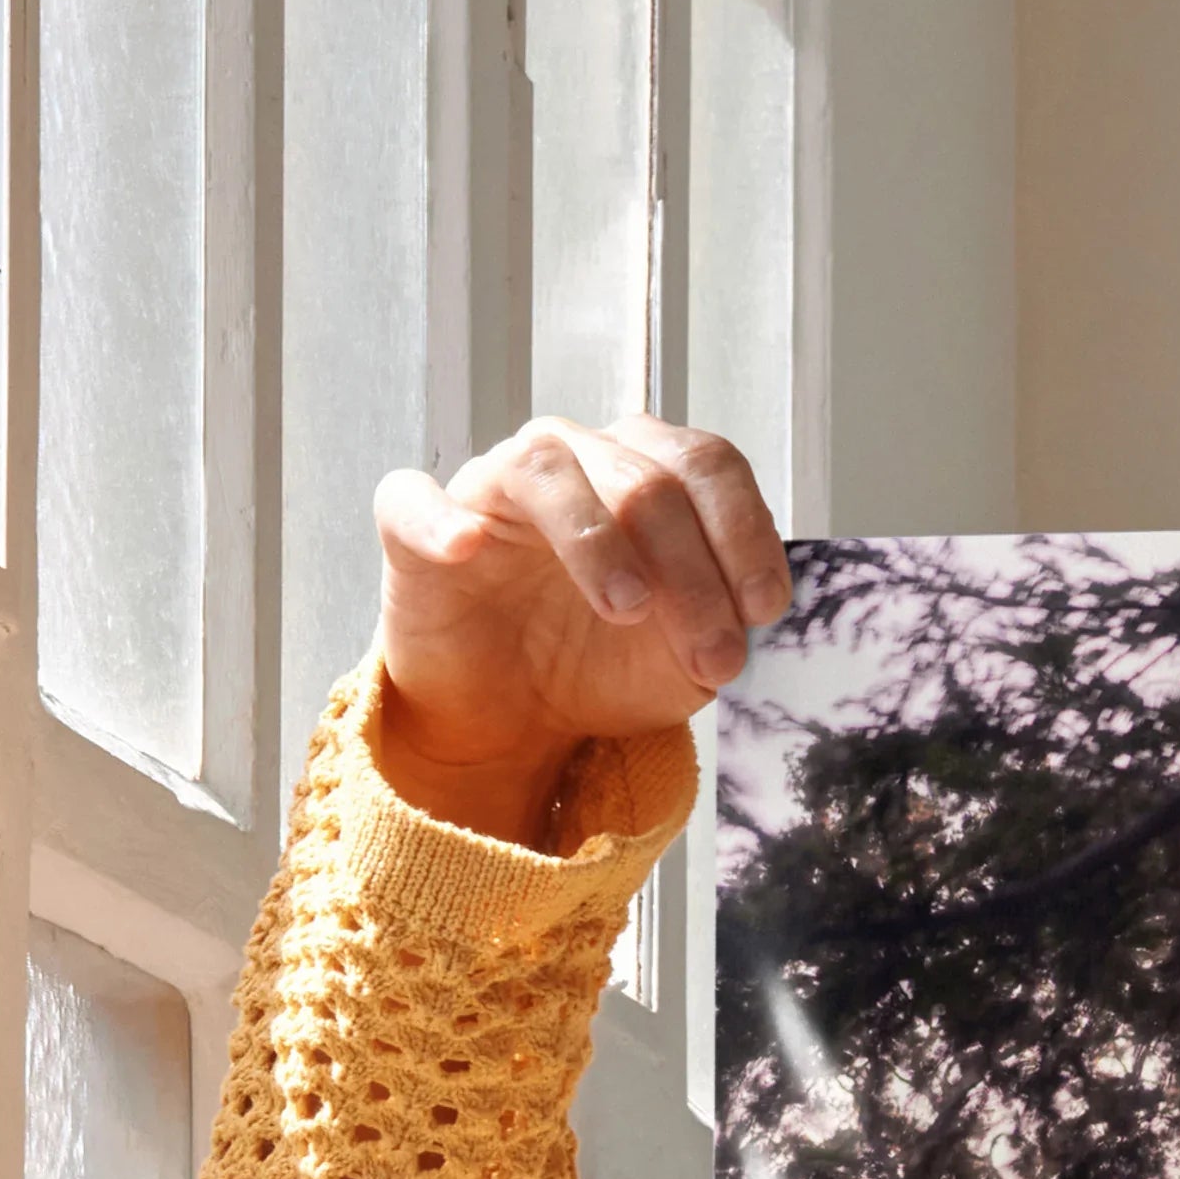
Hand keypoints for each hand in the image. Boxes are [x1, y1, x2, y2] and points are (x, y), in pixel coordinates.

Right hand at [369, 417, 789, 845]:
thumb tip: (759, 616)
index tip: (765, 611)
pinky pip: (414, 499)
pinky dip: (441, 520)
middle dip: (692, 573)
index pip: (708, 466)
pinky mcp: (416, 526)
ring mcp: (494, 486)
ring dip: (597, 541)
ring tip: (628, 609)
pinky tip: (467, 548)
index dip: (744, 532)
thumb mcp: (686, 659)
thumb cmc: (602, 665)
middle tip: (714, 656)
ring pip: (547, 470)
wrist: (515, 718)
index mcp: (649, 474)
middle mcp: (576, 460)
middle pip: (645, 477)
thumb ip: (726, 625)